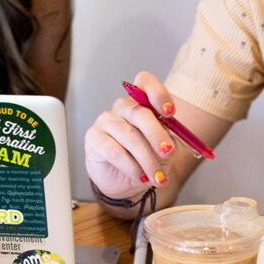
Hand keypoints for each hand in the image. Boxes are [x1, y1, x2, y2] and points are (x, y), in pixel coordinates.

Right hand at [84, 71, 179, 199]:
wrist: (126, 182)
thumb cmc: (146, 159)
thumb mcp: (164, 149)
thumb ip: (168, 141)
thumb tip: (168, 146)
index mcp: (141, 102)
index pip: (145, 82)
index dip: (158, 93)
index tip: (170, 112)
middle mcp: (122, 107)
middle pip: (139, 112)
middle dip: (157, 134)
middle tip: (168, 152)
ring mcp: (106, 121)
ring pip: (129, 136)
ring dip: (147, 159)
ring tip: (157, 177)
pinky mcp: (93, 138)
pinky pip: (115, 151)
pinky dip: (131, 166)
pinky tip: (140, 176)